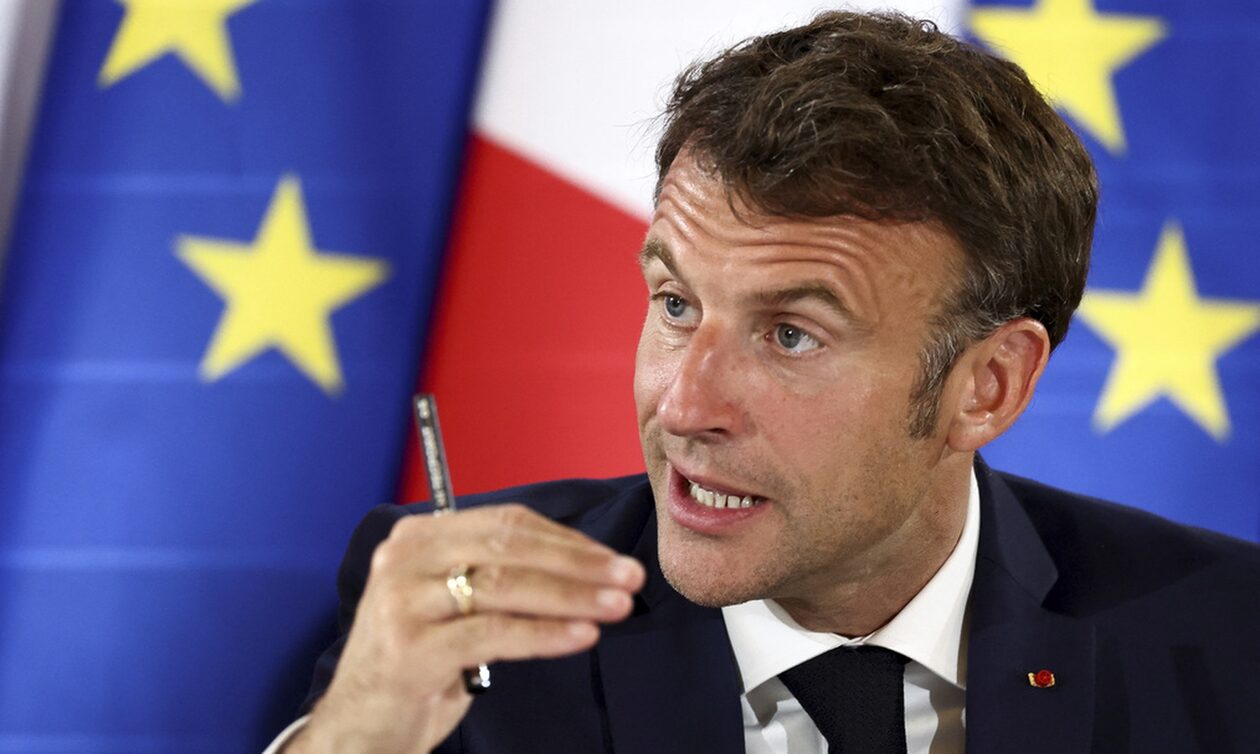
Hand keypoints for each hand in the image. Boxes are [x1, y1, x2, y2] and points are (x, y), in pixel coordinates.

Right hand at [287, 504, 645, 753]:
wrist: (360, 725)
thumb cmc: (419, 660)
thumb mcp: (453, 603)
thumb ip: (499, 574)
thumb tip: (586, 564)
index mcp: (419, 536)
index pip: (507, 523)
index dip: (567, 539)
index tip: (612, 559)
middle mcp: (405, 558)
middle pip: (511, 548)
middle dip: (579, 563)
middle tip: (629, 577)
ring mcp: (404, 601)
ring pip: (506, 587)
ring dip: (573, 596)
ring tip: (617, 606)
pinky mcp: (411, 648)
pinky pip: (494, 633)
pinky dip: (545, 634)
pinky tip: (582, 636)